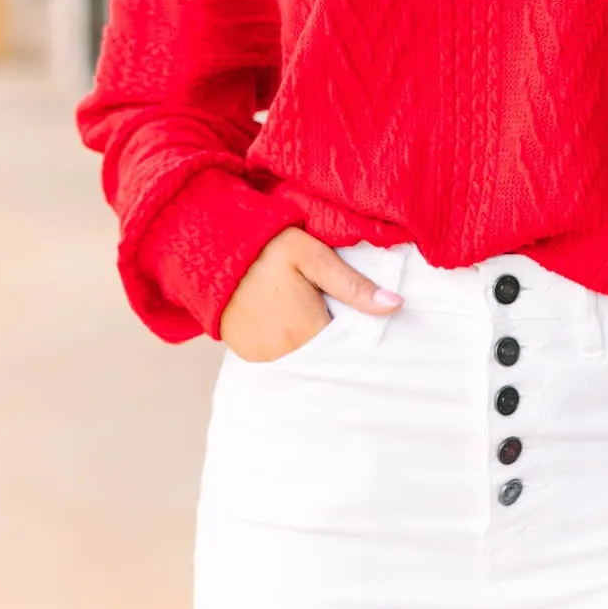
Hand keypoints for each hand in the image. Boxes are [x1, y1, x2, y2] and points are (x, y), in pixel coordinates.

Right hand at [220, 227, 401, 362]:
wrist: (211, 248)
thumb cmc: (266, 246)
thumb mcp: (313, 257)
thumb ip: (353, 285)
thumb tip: (395, 305)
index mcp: (306, 331)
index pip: (346, 350)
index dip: (357, 338)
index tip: (364, 326)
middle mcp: (284, 353)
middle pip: (326, 359)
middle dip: (336, 345)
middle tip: (336, 317)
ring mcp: (263, 357)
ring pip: (303, 362)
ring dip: (312, 347)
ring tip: (310, 318)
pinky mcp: (247, 355)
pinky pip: (279, 360)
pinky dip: (289, 348)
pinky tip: (290, 325)